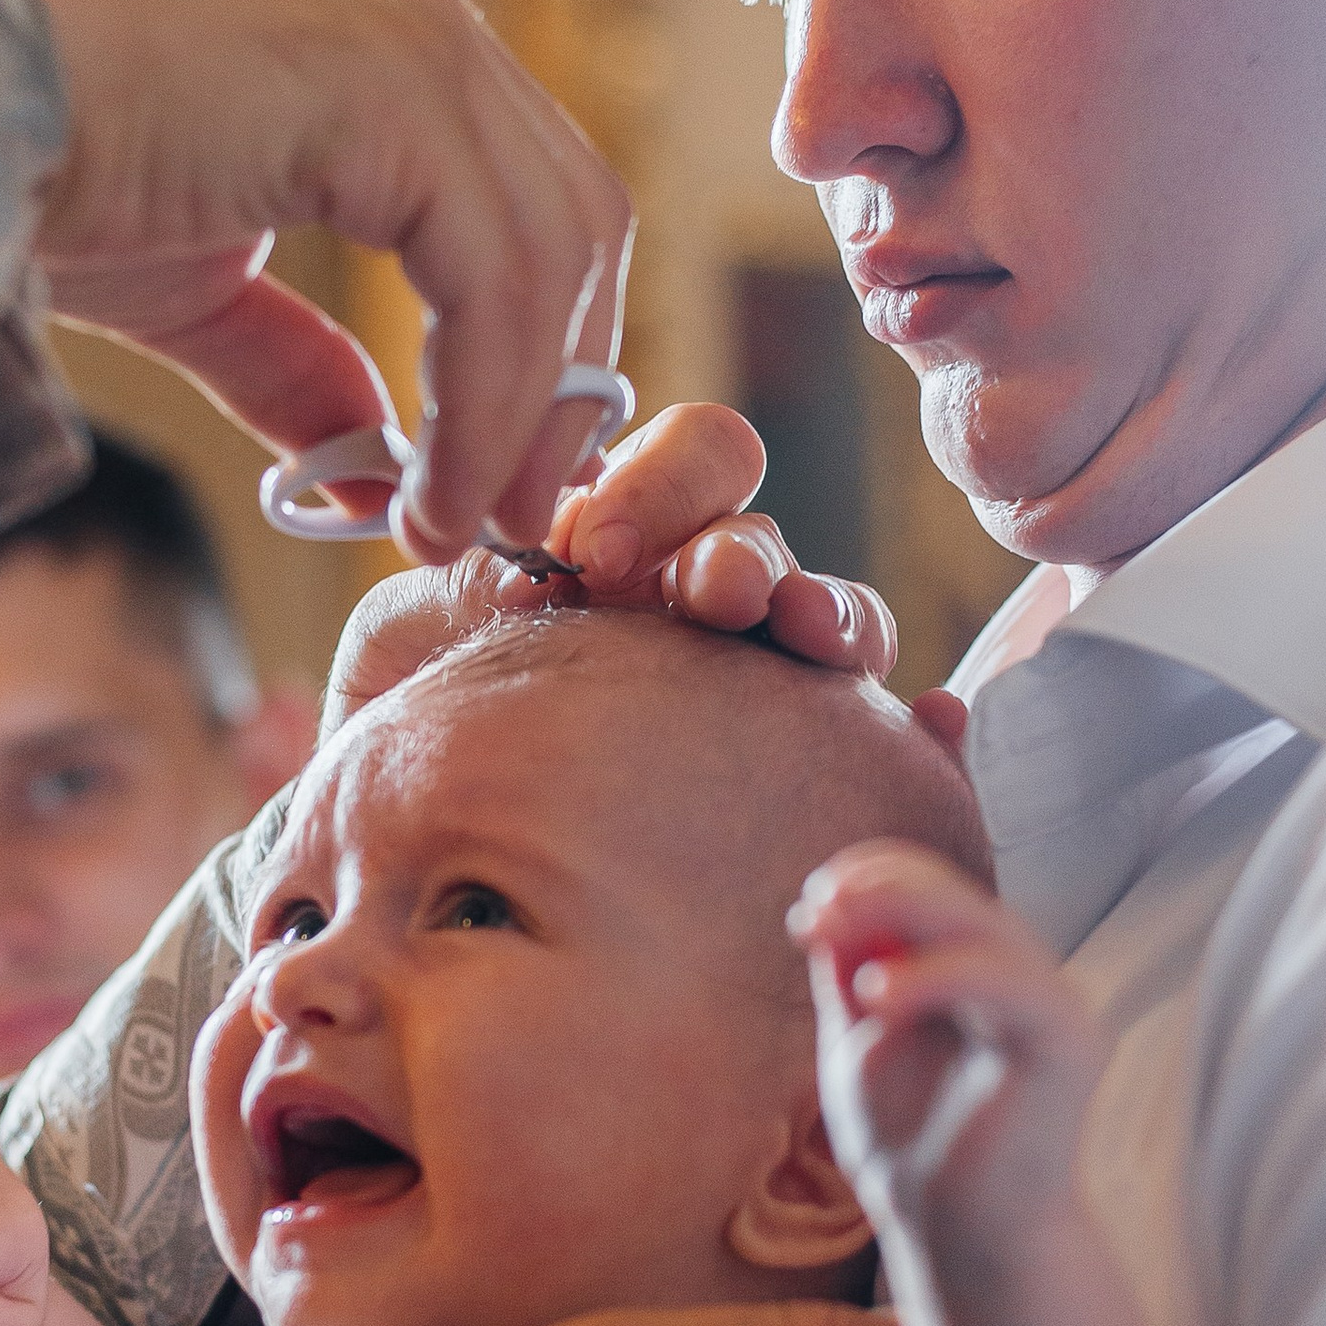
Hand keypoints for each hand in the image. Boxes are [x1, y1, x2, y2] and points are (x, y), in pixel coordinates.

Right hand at [0, 0, 630, 558]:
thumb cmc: (27, 166)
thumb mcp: (197, 289)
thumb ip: (300, 368)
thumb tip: (375, 472)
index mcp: (386, 34)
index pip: (531, 196)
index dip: (543, 347)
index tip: (503, 477)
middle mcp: (419, 8)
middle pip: (574, 216)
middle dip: (560, 383)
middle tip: (513, 518)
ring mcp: (413, 33)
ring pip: (554, 249)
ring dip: (523, 414)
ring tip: (458, 524)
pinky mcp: (390, 87)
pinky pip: (496, 272)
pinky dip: (487, 399)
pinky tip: (426, 490)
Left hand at [326, 398, 903, 724]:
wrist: (420, 865)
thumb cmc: (413, 735)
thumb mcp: (399, 648)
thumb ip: (447, 587)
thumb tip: (529, 569)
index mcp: (617, 537)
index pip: (683, 459)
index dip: (655, 486)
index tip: (592, 554)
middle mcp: (698, 594)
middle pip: (758, 521)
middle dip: (739, 541)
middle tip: (708, 591)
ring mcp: (758, 675)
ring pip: (827, 613)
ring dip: (822, 611)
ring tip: (806, 641)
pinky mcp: (804, 763)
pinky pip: (880, 731)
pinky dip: (911, 719)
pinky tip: (925, 722)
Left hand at [797, 842, 1106, 1299]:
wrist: (954, 1235)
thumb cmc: (909, 1142)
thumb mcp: (859, 1046)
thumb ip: (850, 976)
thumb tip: (825, 904)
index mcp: (972, 965)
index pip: (930, 886)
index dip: (869, 878)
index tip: (804, 909)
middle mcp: (1019, 974)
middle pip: (954, 894)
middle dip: (879, 886)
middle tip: (817, 906)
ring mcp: (1051, 1003)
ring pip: (982, 926)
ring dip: (902, 913)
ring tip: (832, 938)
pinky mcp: (1070, 1041)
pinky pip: (1007, 982)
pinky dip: (938, 975)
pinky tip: (876, 995)